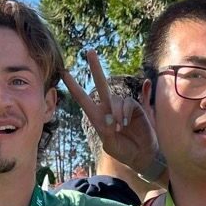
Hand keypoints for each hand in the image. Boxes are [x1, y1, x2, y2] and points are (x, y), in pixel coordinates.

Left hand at [62, 50, 158, 176]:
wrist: (141, 154)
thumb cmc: (123, 151)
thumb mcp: (110, 145)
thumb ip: (107, 131)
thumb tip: (110, 118)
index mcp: (97, 117)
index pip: (83, 98)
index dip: (73, 86)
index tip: (64, 73)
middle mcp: (108, 108)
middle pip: (101, 83)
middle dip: (95, 67)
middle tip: (89, 50)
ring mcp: (122, 106)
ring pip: (116, 99)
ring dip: (116, 113)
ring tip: (120, 127)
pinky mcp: (135, 107)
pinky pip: (128, 102)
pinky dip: (126, 112)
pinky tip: (127, 121)